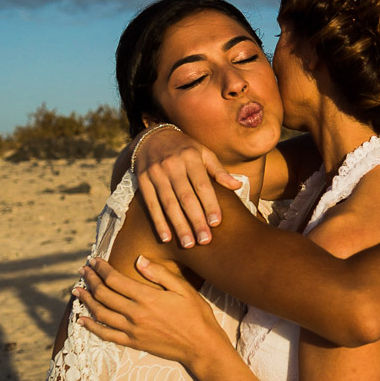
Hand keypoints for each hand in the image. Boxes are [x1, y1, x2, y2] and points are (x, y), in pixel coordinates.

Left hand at [74, 256, 227, 369]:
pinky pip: (105, 334)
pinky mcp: (132, 342)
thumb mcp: (184, 289)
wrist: (201, 346)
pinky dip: (91, 326)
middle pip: (104, 294)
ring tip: (77, 291)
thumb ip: (160, 274)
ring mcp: (132, 330)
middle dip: (91, 280)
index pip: (115, 280)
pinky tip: (82, 319)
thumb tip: (139, 260)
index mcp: (148, 297)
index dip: (102, 269)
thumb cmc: (196, 315)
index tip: (95, 260)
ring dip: (86, 301)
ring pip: (100, 313)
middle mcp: (135, 313)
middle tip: (83, 271)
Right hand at [135, 126, 240, 247]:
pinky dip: (158, 222)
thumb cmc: (185, 148)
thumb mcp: (204, 152)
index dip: (210, 204)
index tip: (217, 223)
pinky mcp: (142, 181)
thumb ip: (218, 170)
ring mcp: (155, 174)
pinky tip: (166, 237)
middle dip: (196, 220)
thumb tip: (237, 185)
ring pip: (168, 203)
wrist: (152, 137)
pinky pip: (151, 204)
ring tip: (188, 244)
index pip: (202, 185)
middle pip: (186, 197)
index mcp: (191, 158)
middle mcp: (172, 166)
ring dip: (178, 225)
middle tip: (205, 240)